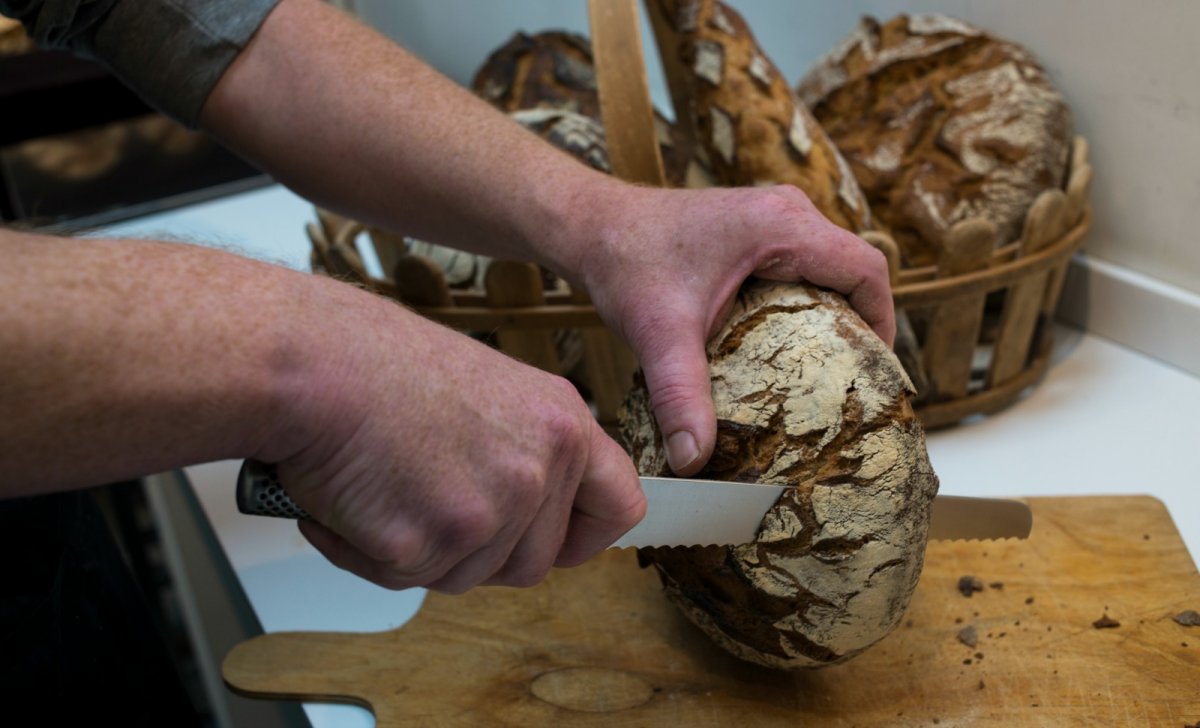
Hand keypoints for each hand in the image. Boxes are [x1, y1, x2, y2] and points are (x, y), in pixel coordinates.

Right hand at [266, 283, 644, 592]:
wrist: (313, 363)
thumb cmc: (378, 365)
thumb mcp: (488, 393)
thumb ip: (522, 451)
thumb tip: (524, 511)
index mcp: (562, 424)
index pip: (619, 505)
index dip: (585, 536)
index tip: (561, 542)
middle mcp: (539, 469)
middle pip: (532, 563)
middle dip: (479, 552)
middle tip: (425, 502)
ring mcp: (490, 511)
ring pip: (467, 579)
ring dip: (419, 552)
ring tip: (381, 484)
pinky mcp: (431, 544)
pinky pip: (403, 578)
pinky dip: (366, 553)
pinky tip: (348, 500)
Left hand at [572, 182, 893, 475]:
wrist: (591, 226)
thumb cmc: (626, 261)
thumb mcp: (659, 333)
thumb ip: (680, 396)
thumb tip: (693, 460)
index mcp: (781, 225)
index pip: (867, 270)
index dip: (884, 321)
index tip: (876, 372)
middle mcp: (785, 211)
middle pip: (854, 270)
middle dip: (860, 325)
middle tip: (852, 382)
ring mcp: (771, 216)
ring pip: (829, 267)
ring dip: (833, 313)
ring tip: (826, 372)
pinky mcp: (754, 229)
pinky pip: (803, 266)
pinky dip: (806, 303)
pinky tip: (785, 348)